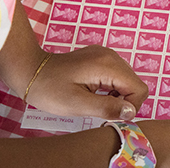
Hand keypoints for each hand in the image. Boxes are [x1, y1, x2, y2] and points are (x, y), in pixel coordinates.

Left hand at [24, 45, 147, 120]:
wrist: (31, 71)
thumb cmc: (49, 89)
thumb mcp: (76, 104)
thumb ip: (107, 108)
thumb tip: (130, 112)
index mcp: (108, 65)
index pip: (138, 89)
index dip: (129, 106)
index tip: (109, 114)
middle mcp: (111, 56)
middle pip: (134, 84)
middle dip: (123, 101)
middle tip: (100, 110)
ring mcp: (106, 55)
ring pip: (126, 81)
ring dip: (116, 96)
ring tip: (94, 101)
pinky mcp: (100, 58)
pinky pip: (116, 76)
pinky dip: (110, 88)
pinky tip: (93, 93)